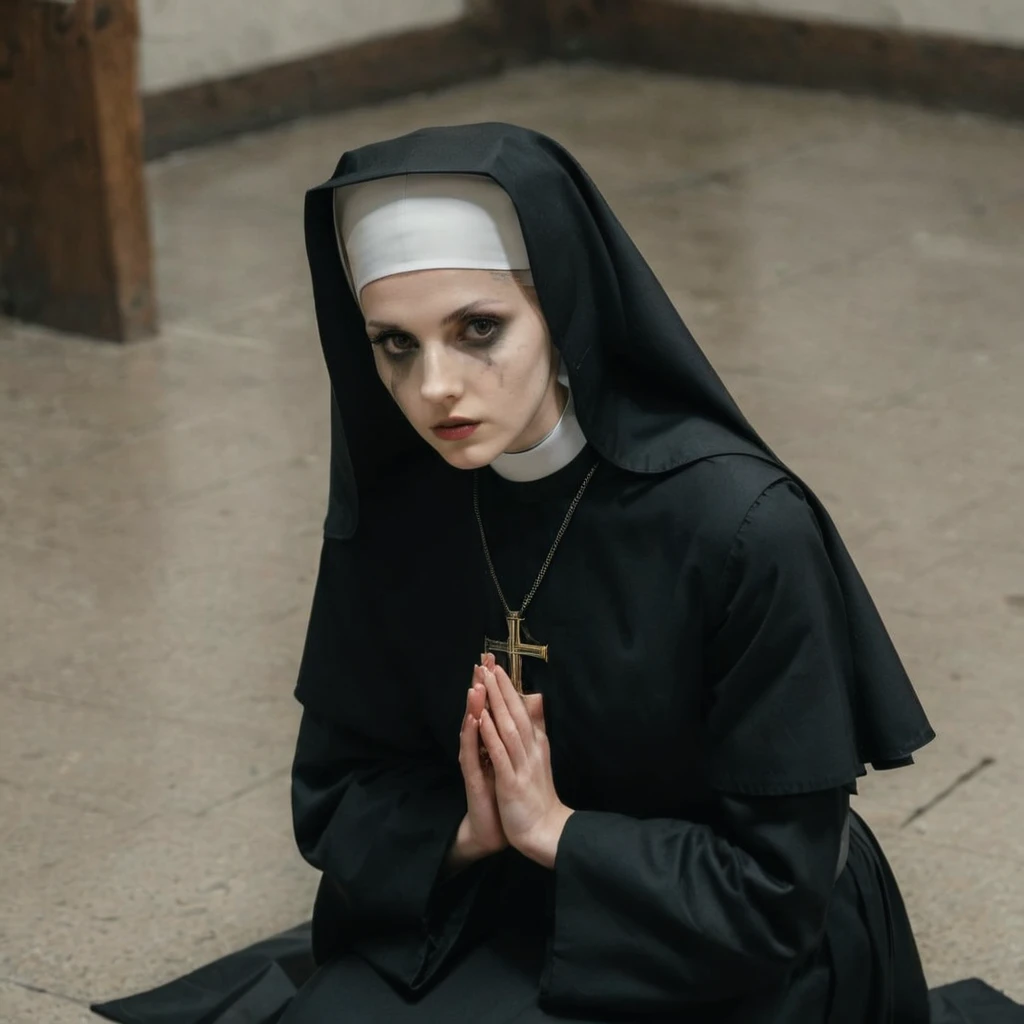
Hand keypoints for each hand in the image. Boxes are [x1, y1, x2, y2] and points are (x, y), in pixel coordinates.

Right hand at [453, 663, 508, 866]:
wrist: (495, 830)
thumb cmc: (503, 792)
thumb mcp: (513, 758)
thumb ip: (515, 733)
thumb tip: (526, 709)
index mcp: (491, 742)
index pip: (491, 707)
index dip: (492, 684)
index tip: (494, 659)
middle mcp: (480, 748)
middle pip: (478, 712)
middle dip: (480, 687)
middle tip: (481, 662)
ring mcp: (474, 763)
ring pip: (472, 730)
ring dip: (473, 708)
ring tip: (476, 686)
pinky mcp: (473, 779)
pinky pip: (472, 754)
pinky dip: (473, 737)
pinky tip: (474, 721)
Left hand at [478, 661, 573, 867]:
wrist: (546, 832)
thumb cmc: (539, 796)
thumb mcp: (540, 757)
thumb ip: (536, 729)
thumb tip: (537, 700)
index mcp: (536, 744)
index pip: (521, 710)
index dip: (508, 687)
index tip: (496, 665)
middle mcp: (531, 750)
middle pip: (514, 712)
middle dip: (500, 686)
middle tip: (488, 662)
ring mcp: (522, 765)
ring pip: (507, 727)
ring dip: (495, 702)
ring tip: (484, 680)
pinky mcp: (512, 782)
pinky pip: (500, 754)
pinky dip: (491, 734)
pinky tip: (482, 717)